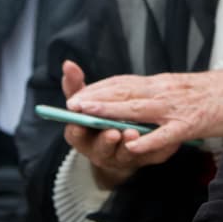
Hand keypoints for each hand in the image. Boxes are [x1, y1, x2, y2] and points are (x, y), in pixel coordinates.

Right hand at [59, 61, 173, 189]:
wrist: (125, 144)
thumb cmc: (100, 119)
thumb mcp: (86, 102)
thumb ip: (75, 86)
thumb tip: (68, 64)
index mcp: (82, 138)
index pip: (75, 135)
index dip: (78, 130)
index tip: (81, 124)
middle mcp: (100, 151)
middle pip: (100, 148)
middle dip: (106, 140)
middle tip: (112, 132)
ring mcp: (123, 157)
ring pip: (124, 154)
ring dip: (127, 144)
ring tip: (132, 134)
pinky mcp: (148, 156)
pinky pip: (150, 153)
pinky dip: (151, 146)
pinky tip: (155, 140)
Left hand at [68, 66, 222, 157]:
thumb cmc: (215, 94)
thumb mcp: (183, 89)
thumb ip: (160, 94)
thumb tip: (134, 103)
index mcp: (164, 83)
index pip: (125, 82)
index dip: (100, 87)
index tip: (77, 93)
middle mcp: (167, 90)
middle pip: (126, 91)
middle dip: (97, 97)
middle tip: (73, 103)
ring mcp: (178, 106)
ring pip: (139, 108)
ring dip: (111, 111)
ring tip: (88, 115)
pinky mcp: (193, 123)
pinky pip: (167, 133)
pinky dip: (149, 140)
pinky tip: (132, 146)